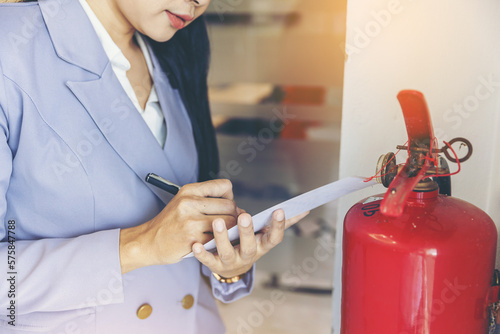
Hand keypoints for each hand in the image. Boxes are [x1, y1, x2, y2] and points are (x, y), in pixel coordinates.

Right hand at [119, 179, 239, 273]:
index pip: (225, 186)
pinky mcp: (193, 239)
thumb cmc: (170, 223)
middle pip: (230, 205)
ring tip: (222, 234)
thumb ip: (206, 199)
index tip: (226, 207)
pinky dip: (219, 242)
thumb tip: (237, 207)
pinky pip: (219, 239)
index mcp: (189, 190)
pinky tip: (212, 243)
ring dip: (229, 230)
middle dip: (234, 216)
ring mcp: (192, 221)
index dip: (230, 197)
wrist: (148, 241)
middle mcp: (190, 202)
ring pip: (228, 223)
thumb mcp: (183, 202)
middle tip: (228, 224)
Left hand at [192, 209, 308, 278]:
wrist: (231, 268)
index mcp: (262, 246)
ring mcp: (231, 262)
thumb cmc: (249, 243)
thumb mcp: (265, 235)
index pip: (274, 238)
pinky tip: (196, 244)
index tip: (279, 210)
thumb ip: (280, 223)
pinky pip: (208, 261)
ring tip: (217, 222)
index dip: (278, 226)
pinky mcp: (215, 265)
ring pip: (227, 252)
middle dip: (247, 232)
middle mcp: (248, 255)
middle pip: (249, 246)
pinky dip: (202, 253)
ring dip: (222, 238)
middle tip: (244, 216)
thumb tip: (305, 209)